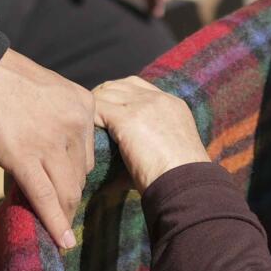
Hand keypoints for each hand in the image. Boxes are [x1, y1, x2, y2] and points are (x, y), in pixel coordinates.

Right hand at [0, 50, 95, 249]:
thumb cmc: (0, 78)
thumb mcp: (47, 91)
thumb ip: (58, 119)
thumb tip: (54, 154)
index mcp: (84, 103)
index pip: (87, 153)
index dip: (75, 175)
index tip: (67, 190)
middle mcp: (75, 123)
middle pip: (80, 174)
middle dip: (70, 196)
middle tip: (61, 215)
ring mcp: (50, 141)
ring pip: (67, 190)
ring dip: (63, 213)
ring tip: (59, 232)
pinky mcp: (23, 157)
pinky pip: (45, 198)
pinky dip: (54, 223)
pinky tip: (61, 242)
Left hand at [93, 77, 210, 189]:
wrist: (187, 185)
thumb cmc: (180, 180)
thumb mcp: (171, 150)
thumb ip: (151, 142)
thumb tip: (125, 159)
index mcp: (172, 104)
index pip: (136, 85)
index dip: (116, 95)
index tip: (105, 111)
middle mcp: (158, 99)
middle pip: (117, 85)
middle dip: (100, 98)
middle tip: (88, 119)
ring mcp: (143, 106)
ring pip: (105, 94)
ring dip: (93, 110)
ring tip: (83, 128)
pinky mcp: (127, 119)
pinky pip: (97, 109)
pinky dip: (89, 120)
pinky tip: (86, 135)